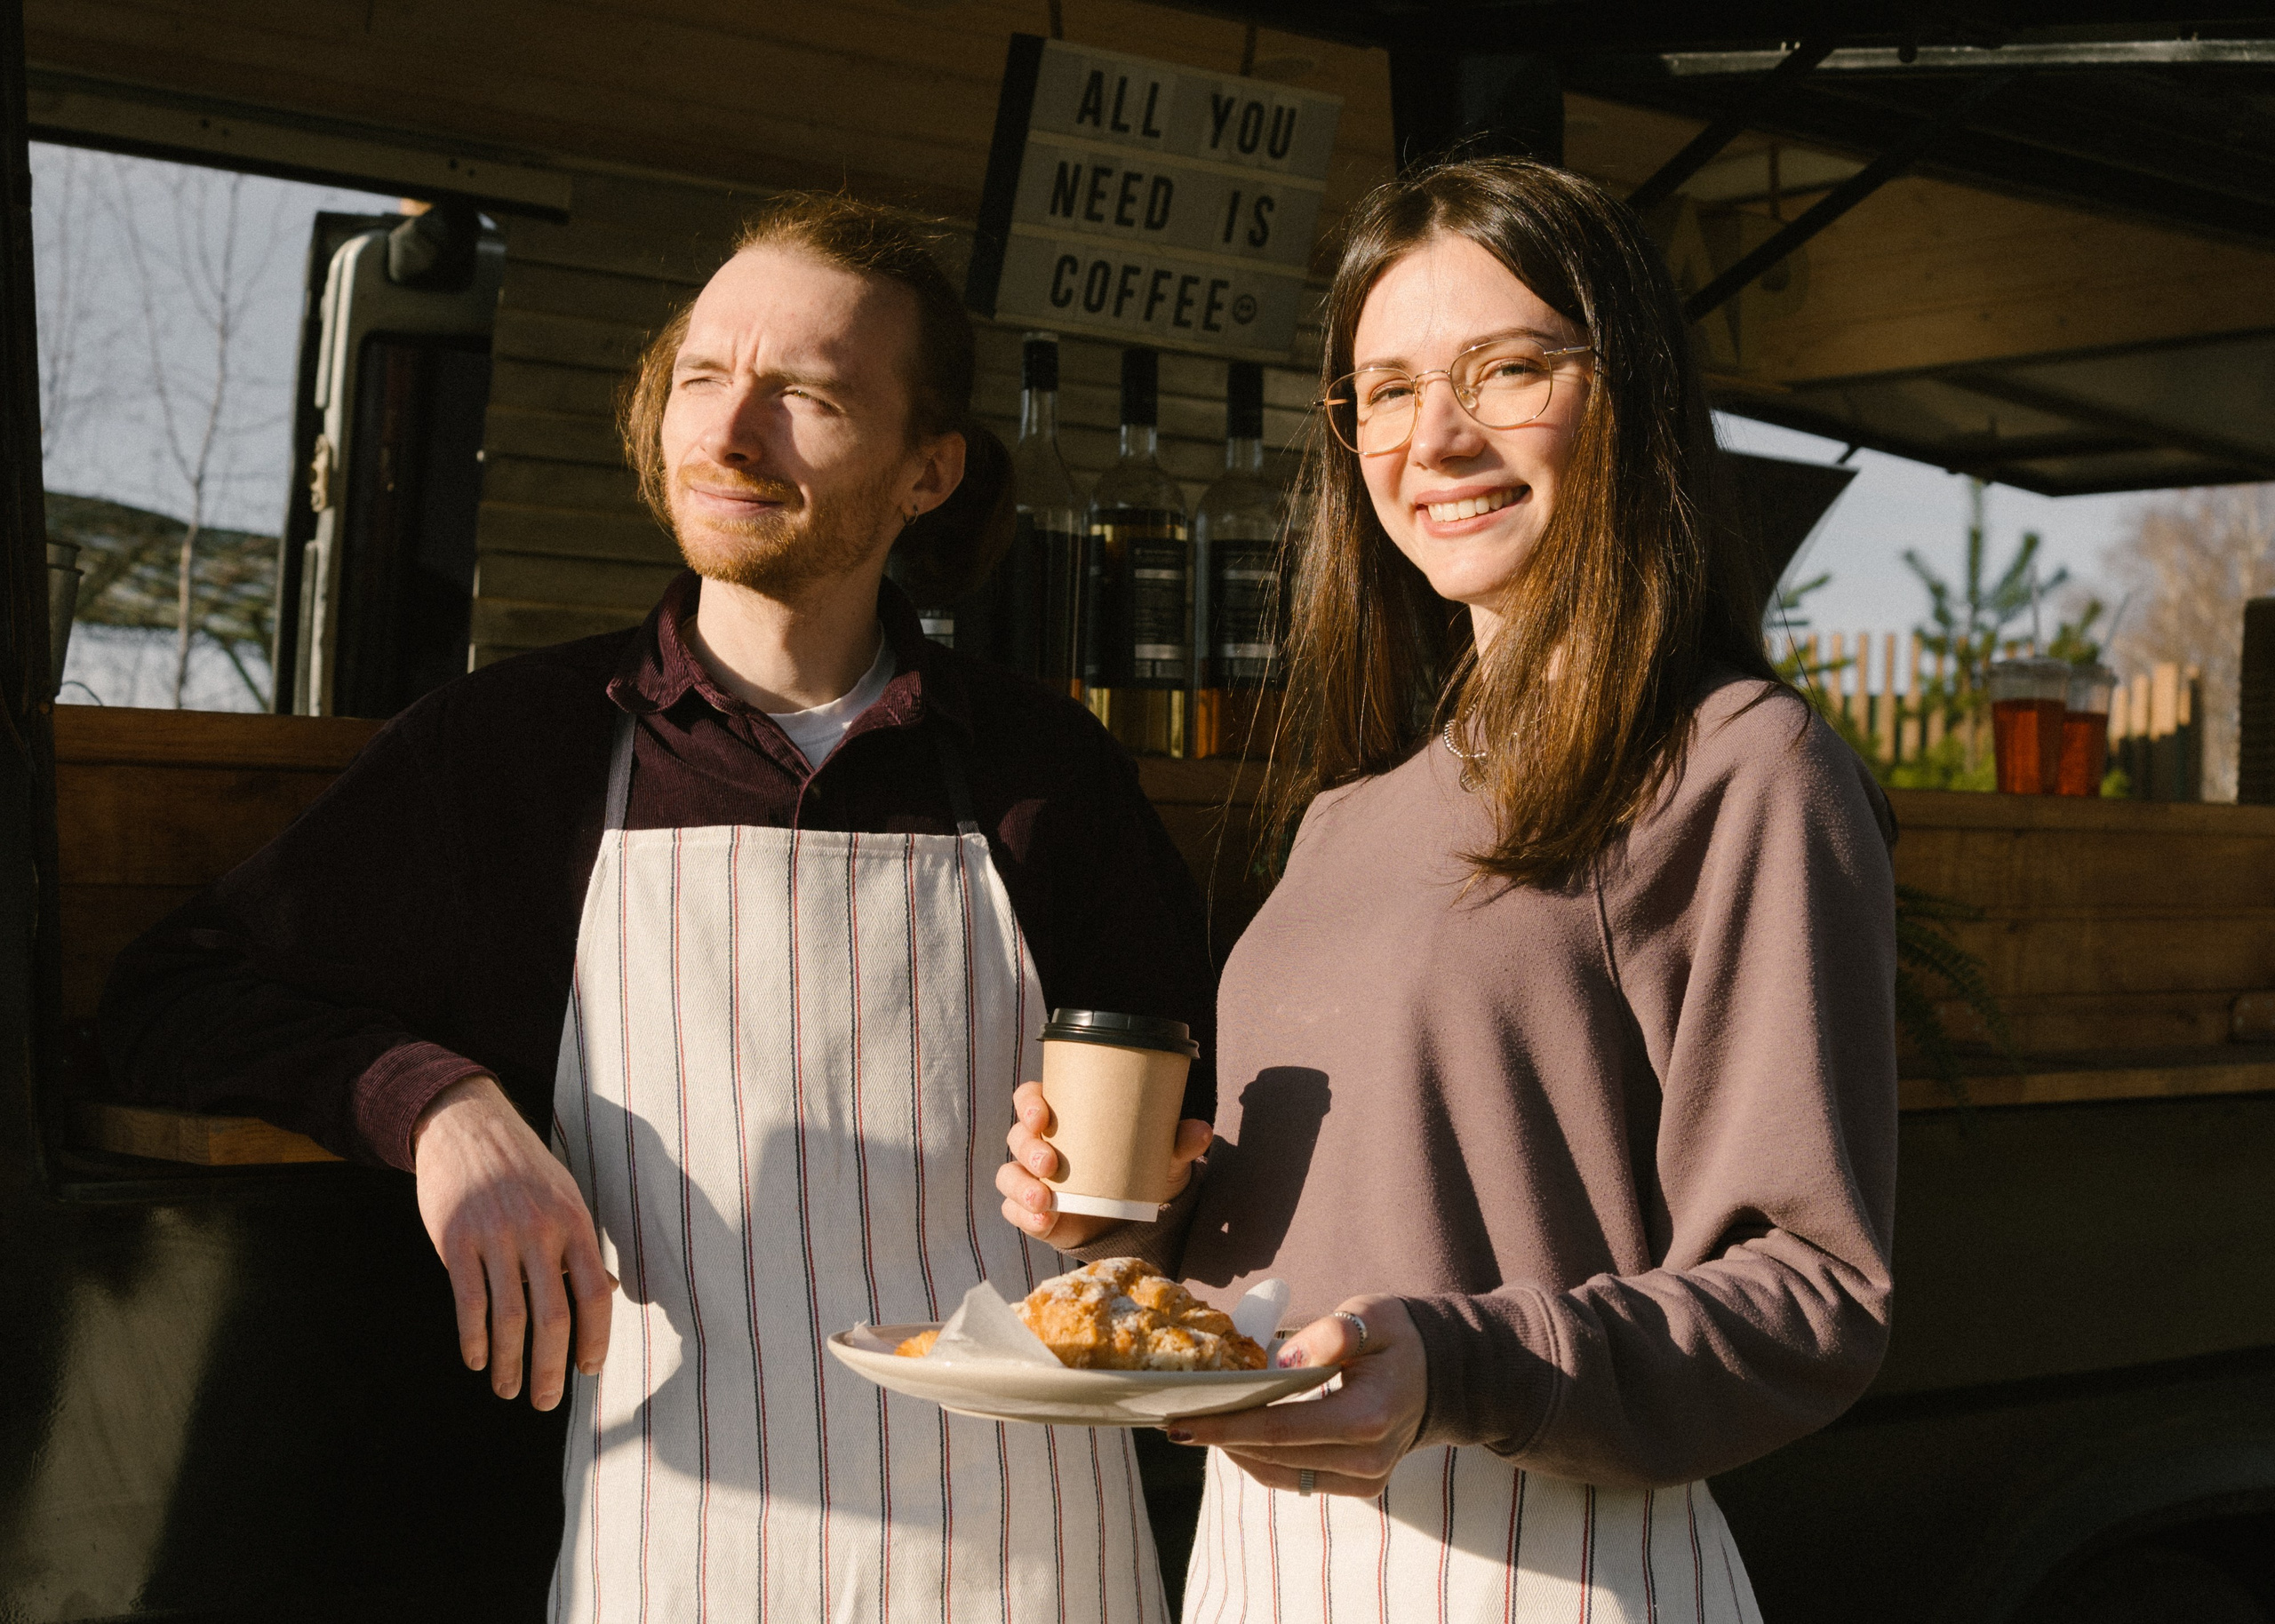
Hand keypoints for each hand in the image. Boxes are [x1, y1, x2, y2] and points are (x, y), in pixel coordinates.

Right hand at [412, 1075, 613, 1409]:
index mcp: (574, 1222)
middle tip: (546, 1402)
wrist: (466, 1124)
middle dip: (551, 1369)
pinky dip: (473, 1340)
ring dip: (510, 1364)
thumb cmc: (523, 1168)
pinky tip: (476, 1361)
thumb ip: (582, 1248)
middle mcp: (539, 1230)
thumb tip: (611, 1293)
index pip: (595, 1294)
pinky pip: (467, 1302)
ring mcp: (496, 1235)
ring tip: (509, 1391)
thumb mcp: (566, 1196)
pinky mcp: (455, 1239)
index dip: (596, 1339)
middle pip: (553, 1317)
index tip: (588, 1370)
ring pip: (508, 1318)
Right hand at [996, 1080, 1211, 1248]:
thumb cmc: (1140, 1168)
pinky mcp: (1033, 1211)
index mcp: (1064, 1116)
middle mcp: (1041, 1144)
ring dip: (1021, 1185)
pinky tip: (1043, 1222)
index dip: (1029, 1102)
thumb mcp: (1161, 1155)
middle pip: (1018, 1136)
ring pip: (1010, 1174)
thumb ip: (1179, 1141)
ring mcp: (1033, 1179)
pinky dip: (1024, 1216)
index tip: (1042, 1114)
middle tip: (1050, 1163)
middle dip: (1028, 1147)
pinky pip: (1015, 1210)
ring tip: (1045, 1200)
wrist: (1137, 1217)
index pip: (1031, 1098)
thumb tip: (1202, 1131)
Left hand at [1166, 1295, 1426, 1496]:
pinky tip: (1234, 1435)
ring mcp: (1365, 1480)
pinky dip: (1261, 1459)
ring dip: (1235, 1452)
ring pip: (1279, 1475)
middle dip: (1220, 1437)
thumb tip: (1278, 1362)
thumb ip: (1330, 1335)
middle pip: (1273, 1457)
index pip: (1279, 1430)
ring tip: (1196, 1426)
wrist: (1440, 1373)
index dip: (1226, 1426)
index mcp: (1367, 1418)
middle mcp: (1366, 1460)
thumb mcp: (1370, 1316)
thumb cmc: (1398, 1336)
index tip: (1180, 1420)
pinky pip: (1297, 1478)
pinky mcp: (1360, 1486)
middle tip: (1173, 1418)